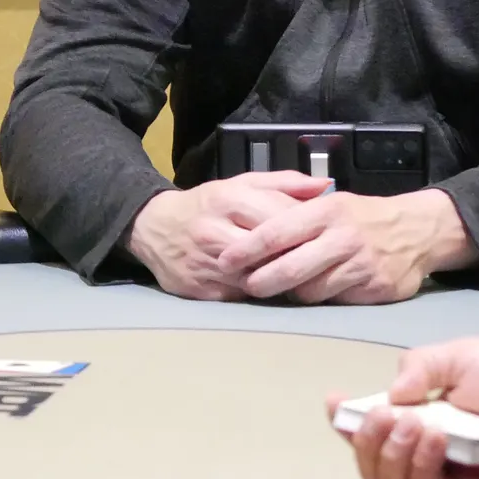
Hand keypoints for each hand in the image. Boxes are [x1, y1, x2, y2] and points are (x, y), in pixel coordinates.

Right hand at [125, 172, 331, 299]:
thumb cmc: (206, 204)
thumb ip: (285, 183)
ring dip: (279, 276)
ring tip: (298, 273)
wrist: (153, 228)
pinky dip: (260, 291)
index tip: (322, 232)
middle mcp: (215, 232)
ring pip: (257, 276)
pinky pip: (242, 295)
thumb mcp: (241, 183)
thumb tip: (325, 185)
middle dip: (295, 254)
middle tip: (317, 257)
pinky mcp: (202, 291)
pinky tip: (272, 286)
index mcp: (227, 199)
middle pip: (269, 250)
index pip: (278, 216)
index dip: (304, 227)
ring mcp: (207, 264)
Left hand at [216, 188, 475, 303]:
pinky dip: (320, 299)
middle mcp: (341, 236)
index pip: (277, 230)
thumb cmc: (362, 217)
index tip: (225, 259)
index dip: (248, 248)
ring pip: (311, 289)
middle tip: (247, 287)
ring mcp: (359, 263)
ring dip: (292, 293)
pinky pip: (334, 301)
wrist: (416, 230)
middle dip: (262, 280)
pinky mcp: (374, 287)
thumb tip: (252, 236)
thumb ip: (295, 216)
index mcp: (325, 211)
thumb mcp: (330, 203)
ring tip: (282, 289)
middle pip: (290, 266)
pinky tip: (314, 293)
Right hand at [330, 338, 478, 478]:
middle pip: (374, 455)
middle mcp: (426, 445)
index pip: (376, 421)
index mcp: (423, 411)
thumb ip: (419, 364)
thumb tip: (388, 394)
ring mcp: (444, 474)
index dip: (349, 417)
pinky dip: (419, 465)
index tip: (334, 403)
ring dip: (389, 448)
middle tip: (376, 414)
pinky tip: (431, 437)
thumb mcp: (462, 355)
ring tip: (409, 422)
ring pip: (392, 478)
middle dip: (364, 434)